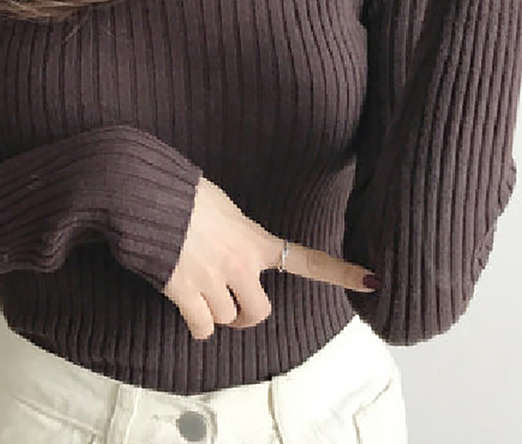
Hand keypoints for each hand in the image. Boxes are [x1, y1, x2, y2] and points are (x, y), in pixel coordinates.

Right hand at [163, 175, 377, 339]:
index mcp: (255, 241)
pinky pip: (202, 327)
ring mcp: (213, 282)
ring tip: (201, 294)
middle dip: (247, 315)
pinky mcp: (185, 293)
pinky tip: (190, 310)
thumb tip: (228, 241)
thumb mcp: (224, 206)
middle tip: (235, 307)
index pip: (305, 259)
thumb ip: (237, 230)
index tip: (371, 281)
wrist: (150, 198)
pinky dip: (198, 325)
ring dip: (217, 314)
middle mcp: (240, 267)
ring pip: (227, 320)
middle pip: (259, 313)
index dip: (340, 273)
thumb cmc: (185, 193)